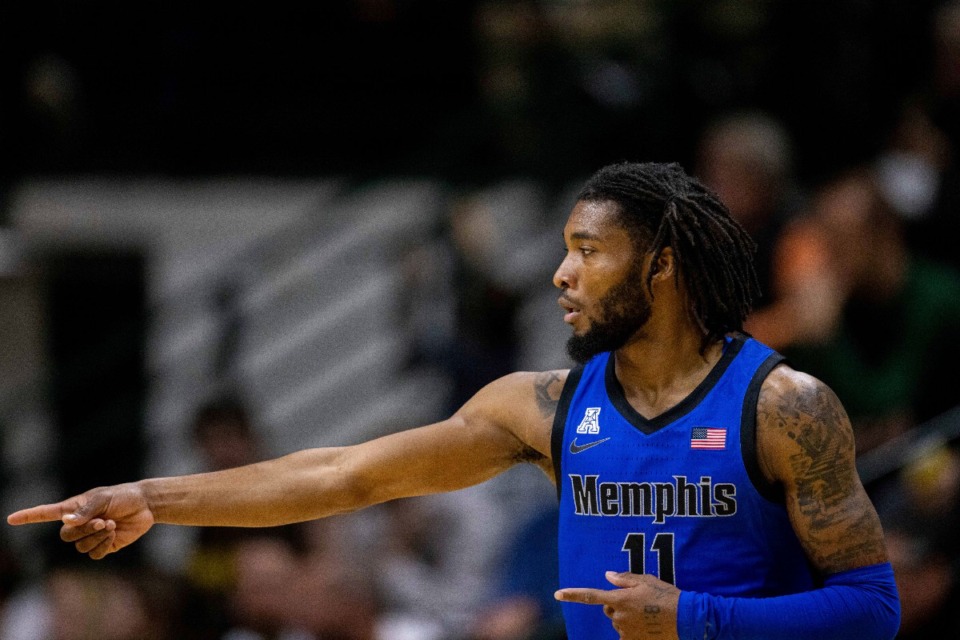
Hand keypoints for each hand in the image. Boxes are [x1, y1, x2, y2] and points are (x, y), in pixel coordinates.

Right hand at [6, 483, 154, 559]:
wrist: (145, 506)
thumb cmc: (123, 496)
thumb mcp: (104, 498)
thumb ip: (86, 509)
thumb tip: (68, 522)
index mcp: (74, 508)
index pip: (46, 514)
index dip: (29, 517)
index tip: (11, 519)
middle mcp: (79, 523)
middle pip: (66, 536)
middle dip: (84, 530)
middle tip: (102, 520)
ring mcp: (90, 536)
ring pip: (80, 547)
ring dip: (96, 536)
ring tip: (111, 524)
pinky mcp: (103, 546)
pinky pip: (94, 554)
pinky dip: (103, 545)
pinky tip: (113, 535)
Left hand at [555, 571, 680, 639]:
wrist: (686, 619)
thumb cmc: (666, 596)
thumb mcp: (646, 580)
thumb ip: (624, 579)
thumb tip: (607, 576)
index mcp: (620, 598)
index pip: (591, 596)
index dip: (573, 595)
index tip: (557, 594)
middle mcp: (620, 616)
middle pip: (609, 610)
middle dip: (617, 605)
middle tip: (638, 601)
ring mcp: (626, 631)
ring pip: (618, 622)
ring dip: (627, 618)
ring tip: (647, 613)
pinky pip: (626, 635)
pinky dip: (633, 629)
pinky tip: (647, 625)